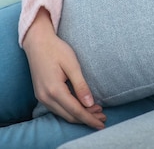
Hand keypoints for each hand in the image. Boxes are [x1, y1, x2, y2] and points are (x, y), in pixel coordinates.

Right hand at [22, 8, 105, 128]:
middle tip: (103, 117)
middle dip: (87, 119)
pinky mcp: (41, 95)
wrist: (37, 43)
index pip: (76, 111)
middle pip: (70, 116)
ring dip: (79, 115)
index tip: (102, 123)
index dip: (90, 118)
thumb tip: (90, 104)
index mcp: (54, 90)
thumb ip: (81, 85)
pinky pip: (57, 109)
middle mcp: (45, 97)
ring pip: (63, 114)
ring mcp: (41, 97)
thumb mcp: (72, 64)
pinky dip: (70, 110)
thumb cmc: (56, 50)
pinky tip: (81, 106)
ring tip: (96, 112)